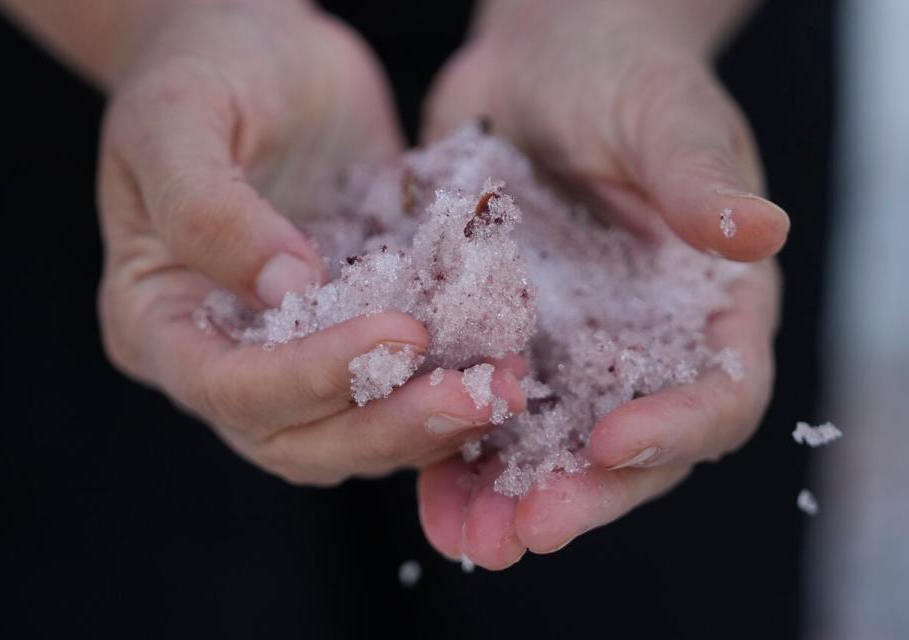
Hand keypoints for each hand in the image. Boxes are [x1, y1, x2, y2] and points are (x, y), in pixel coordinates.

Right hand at [98, 1, 525, 484]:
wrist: (264, 53)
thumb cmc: (203, 69)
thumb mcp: (180, 117)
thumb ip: (209, 209)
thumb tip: (284, 291)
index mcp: (157, 321)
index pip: (229, 387)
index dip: (312, 377)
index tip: (399, 333)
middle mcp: (223, 357)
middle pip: (296, 439)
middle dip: (387, 426)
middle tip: (476, 395)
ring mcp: (289, 355)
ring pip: (350, 436)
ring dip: (428, 425)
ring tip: (503, 388)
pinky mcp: (350, 335)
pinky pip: (394, 392)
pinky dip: (444, 390)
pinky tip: (501, 366)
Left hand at [417, 0, 782, 567]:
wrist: (542, 61)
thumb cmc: (624, 75)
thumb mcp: (664, 120)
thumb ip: (700, 182)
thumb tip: (758, 234)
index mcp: (708, 311)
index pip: (718, 394)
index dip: (675, 430)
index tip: (614, 444)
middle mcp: (642, 347)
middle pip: (627, 450)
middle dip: (579, 494)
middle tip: (525, 531)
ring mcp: (568, 351)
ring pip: (547, 447)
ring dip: (506, 499)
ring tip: (465, 539)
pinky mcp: (500, 340)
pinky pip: (479, 409)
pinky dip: (450, 452)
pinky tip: (418, 485)